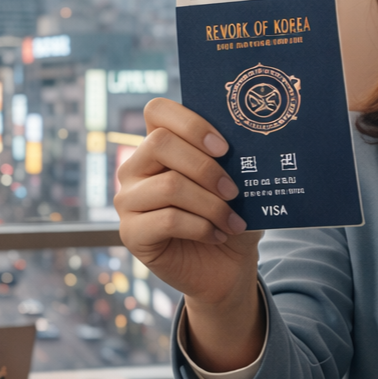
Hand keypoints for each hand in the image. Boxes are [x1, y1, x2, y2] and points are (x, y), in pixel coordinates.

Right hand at [116, 98, 263, 371]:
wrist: (225, 268)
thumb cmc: (229, 218)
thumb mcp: (237, 185)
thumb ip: (233, 163)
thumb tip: (249, 148)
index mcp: (159, 146)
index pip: (157, 110)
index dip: (190, 122)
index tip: (224, 147)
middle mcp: (136, 168)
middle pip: (160, 143)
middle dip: (205, 167)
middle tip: (234, 191)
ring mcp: (128, 200)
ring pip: (169, 186)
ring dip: (210, 204)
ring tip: (233, 220)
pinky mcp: (131, 233)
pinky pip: (168, 220)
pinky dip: (201, 227)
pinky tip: (217, 235)